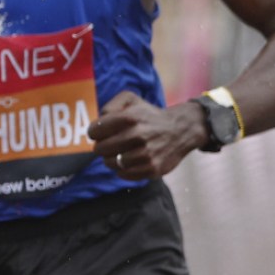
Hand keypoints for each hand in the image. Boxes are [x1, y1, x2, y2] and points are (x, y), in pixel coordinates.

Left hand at [88, 90, 205, 179]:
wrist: (180, 130)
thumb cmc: (149, 115)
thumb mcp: (131, 100)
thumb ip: (110, 106)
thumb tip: (99, 122)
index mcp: (130, 117)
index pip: (95, 130)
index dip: (94, 132)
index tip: (99, 133)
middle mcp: (139, 135)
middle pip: (101, 149)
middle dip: (101, 146)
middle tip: (108, 144)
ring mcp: (146, 154)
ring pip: (111, 163)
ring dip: (110, 159)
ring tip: (117, 153)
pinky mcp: (153, 169)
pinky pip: (124, 174)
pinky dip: (121, 169)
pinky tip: (127, 161)